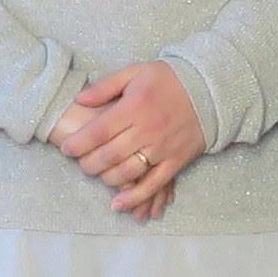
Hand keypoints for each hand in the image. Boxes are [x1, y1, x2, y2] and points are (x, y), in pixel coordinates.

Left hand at [56, 60, 203, 220]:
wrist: (211, 90)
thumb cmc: (169, 79)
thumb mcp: (136, 72)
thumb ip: (106, 86)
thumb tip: (80, 100)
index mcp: (135, 107)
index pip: (98, 131)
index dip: (78, 143)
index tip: (66, 148)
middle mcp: (148, 130)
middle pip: (108, 155)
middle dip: (88, 163)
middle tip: (80, 162)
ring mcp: (163, 148)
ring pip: (127, 173)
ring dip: (106, 178)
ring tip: (98, 174)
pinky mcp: (176, 161)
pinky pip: (153, 185)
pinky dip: (134, 198)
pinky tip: (117, 204)